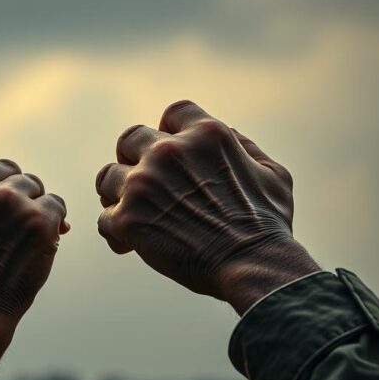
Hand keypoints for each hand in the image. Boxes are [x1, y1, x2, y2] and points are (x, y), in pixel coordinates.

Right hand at [0, 155, 68, 379]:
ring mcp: (16, 205)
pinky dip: (54, 220)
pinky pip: (57, 205)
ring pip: (35, 185)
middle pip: (12, 170)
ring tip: (25, 231)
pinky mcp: (41, 222)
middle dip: (13, 190)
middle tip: (11, 218)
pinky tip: (43, 238)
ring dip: (33, 204)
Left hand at [95, 100, 318, 312]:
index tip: (171, 149)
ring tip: (130, 212)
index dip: (170, 130)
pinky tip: (129, 244)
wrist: (253, 266)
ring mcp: (143, 183)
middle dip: (134, 158)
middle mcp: (169, 152)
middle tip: (144, 182)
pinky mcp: (127, 218)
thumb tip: (229, 133)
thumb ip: (246, 147)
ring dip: (117, 193)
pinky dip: (116, 232)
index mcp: (206, 134)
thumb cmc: (268, 225)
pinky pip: (104, 219)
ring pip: (107, 176)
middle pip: (130, 138)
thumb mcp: (273, 174)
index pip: (173, 113)